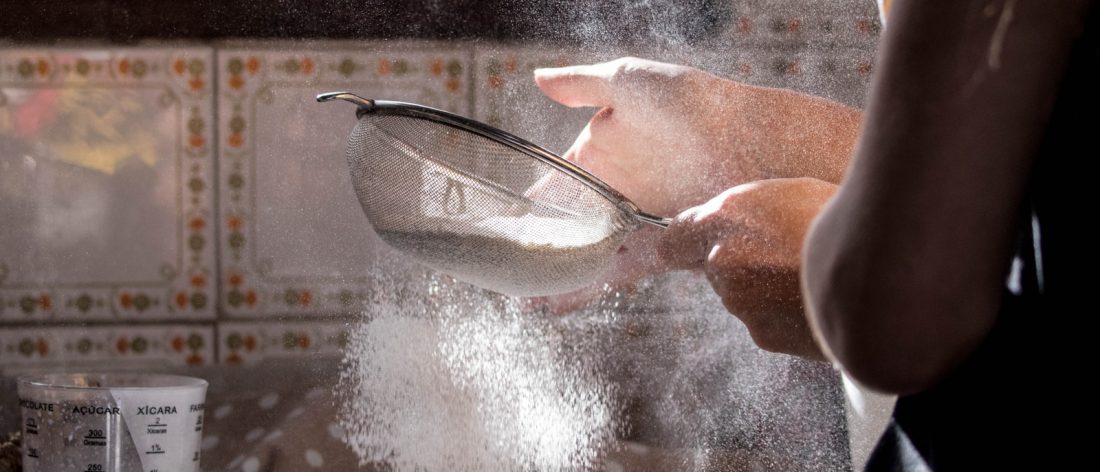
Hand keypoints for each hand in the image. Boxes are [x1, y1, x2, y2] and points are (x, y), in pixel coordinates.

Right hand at [530, 57, 858, 311]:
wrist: (751, 140)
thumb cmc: (692, 101)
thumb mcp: (628, 81)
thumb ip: (581, 85)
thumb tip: (536, 78)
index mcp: (603, 151)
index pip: (557, 183)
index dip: (529, 204)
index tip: (498, 226)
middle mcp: (618, 189)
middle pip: (570, 225)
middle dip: (539, 248)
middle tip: (503, 271)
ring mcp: (639, 219)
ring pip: (590, 252)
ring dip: (559, 275)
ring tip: (523, 297)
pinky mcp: (663, 243)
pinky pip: (620, 270)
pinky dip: (591, 286)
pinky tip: (561, 302)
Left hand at [658, 177, 836, 359]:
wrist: (883, 274)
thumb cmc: (845, 221)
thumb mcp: (792, 194)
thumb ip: (750, 214)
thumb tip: (733, 227)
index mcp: (726, 218)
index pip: (675, 239)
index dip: (684, 246)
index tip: (687, 252)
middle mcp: (722, 261)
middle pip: (715, 270)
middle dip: (741, 266)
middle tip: (784, 258)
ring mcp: (741, 302)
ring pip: (743, 297)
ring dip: (767, 292)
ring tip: (812, 278)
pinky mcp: (763, 335)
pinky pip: (767, 323)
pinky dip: (787, 316)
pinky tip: (817, 302)